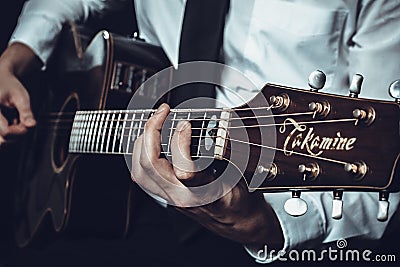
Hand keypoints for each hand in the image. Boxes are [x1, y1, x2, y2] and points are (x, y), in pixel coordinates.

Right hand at [0, 42, 40, 143]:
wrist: (0, 79)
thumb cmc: (9, 86)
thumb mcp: (21, 96)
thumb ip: (26, 112)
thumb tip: (32, 125)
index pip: (5, 131)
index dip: (19, 131)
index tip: (26, 124)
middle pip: (2, 138)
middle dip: (15, 134)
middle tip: (22, 123)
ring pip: (0, 140)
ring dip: (11, 136)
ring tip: (16, 122)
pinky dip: (6, 134)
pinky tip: (11, 124)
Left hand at [131, 103, 283, 247]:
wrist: (235, 222)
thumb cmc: (239, 200)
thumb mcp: (239, 173)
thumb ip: (224, 152)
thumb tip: (215, 127)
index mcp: (203, 195)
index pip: (183, 171)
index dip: (181, 143)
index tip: (187, 124)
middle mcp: (181, 198)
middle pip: (150, 167)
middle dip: (151, 132)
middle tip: (163, 113)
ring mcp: (169, 197)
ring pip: (140, 172)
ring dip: (143, 142)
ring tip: (154, 124)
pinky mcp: (164, 194)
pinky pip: (142, 174)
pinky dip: (141, 152)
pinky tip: (150, 140)